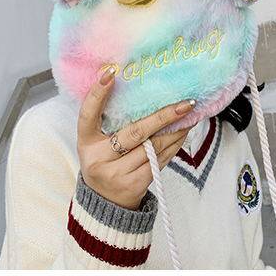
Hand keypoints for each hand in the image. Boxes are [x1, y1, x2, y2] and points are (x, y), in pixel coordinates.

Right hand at [77, 67, 192, 209]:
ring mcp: (116, 173)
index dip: (97, 93)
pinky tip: (182, 133)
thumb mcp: (98, 142)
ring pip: (152, 146)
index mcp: (86, 141)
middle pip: (135, 132)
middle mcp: (98, 157)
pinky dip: (174, 145)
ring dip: (175, 130)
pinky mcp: (134, 184)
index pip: (88, 113)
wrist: (105, 203)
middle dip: (163, 116)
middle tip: (184, 103)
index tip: (111, 71)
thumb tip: (141, 89)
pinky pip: (159, 160)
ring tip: (189, 115)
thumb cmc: (105, 161)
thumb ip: (111, 120)